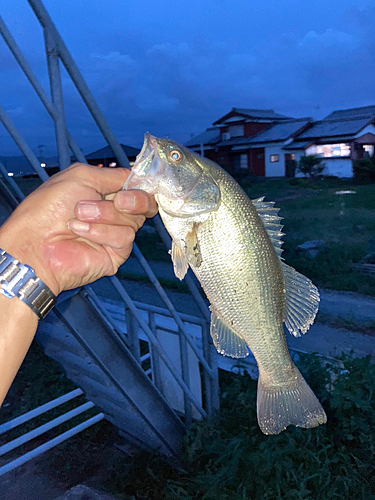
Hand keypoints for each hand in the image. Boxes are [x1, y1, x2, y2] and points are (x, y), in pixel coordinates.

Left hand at [0, 163, 156, 294]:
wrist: (35, 241)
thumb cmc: (49, 208)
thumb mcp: (82, 176)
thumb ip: (114, 175)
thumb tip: (138, 175)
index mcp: (106, 192)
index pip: (137, 186)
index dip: (142, 184)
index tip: (141, 182)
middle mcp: (113, 213)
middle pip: (145, 203)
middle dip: (133, 199)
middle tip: (119, 201)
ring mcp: (115, 233)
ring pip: (134, 221)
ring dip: (105, 215)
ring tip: (78, 217)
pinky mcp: (116, 253)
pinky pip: (125, 238)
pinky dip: (102, 232)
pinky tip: (81, 232)